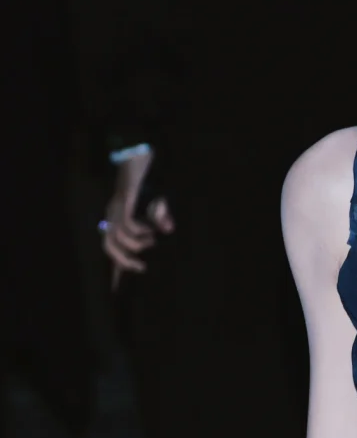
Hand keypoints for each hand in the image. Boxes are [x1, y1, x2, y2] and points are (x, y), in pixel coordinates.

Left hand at [100, 147, 174, 289]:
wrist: (144, 153)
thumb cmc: (152, 176)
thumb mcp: (160, 201)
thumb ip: (162, 216)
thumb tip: (167, 229)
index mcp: (118, 217)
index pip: (113, 244)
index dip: (116, 264)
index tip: (121, 284)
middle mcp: (114, 214)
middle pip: (108, 245)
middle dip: (123, 261)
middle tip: (142, 267)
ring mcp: (117, 207)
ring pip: (116, 237)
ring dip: (134, 245)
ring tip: (152, 242)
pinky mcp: (124, 201)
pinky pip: (128, 225)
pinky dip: (140, 231)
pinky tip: (154, 229)